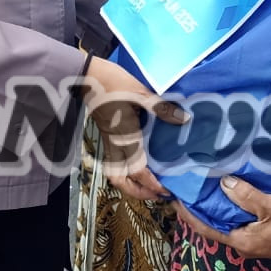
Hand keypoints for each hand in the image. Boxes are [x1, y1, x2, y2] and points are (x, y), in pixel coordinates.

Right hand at [84, 57, 184, 200]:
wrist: (87, 76)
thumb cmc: (112, 83)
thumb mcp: (140, 93)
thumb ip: (161, 108)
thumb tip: (183, 118)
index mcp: (125, 136)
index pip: (137, 170)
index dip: (151, 184)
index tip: (164, 191)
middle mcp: (116, 143)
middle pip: (120, 180)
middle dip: (136, 192)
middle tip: (155, 194)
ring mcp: (109, 140)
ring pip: (114, 172)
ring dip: (129, 183)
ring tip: (146, 184)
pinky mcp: (106, 135)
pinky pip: (114, 160)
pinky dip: (125, 169)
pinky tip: (138, 163)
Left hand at [172, 177, 270, 264]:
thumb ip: (246, 195)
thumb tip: (223, 182)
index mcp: (239, 240)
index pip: (204, 226)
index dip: (188, 212)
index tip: (174, 196)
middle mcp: (240, 243)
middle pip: (211, 224)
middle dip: (198, 207)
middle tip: (186, 186)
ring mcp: (249, 240)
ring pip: (223, 222)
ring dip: (213, 206)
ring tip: (202, 186)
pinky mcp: (257, 235)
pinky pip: (236, 220)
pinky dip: (227, 208)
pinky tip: (227, 193)